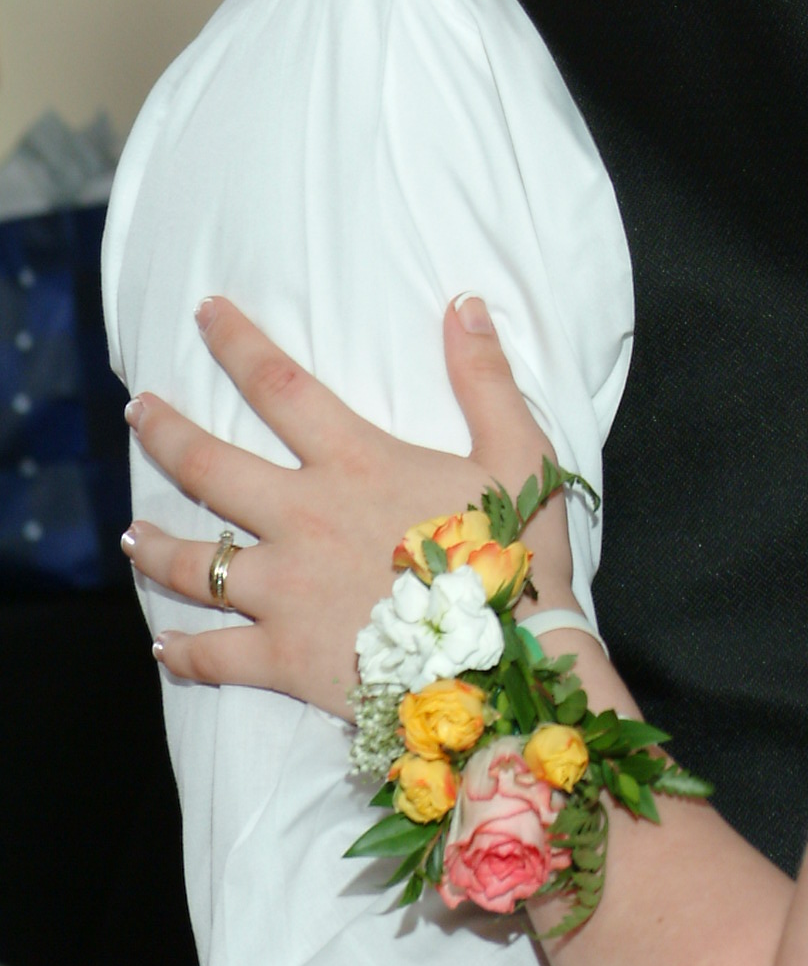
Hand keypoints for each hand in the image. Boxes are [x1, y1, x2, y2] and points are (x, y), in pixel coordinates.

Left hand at [125, 295, 575, 716]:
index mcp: (354, 461)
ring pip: (194, 564)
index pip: (280, 385)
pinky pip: (214, 655)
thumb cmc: (513, 554)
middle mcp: (303, 518)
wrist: (507, 662)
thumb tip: (466, 302)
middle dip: (165, 433)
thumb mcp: (517, 450)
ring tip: (132, 535)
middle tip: (137, 411)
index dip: (237, 341)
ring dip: (154, 547)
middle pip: (209, 467)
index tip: (205, 312)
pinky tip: (164, 646)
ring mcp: (285, 592)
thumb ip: (484, 376)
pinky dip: (183, 652)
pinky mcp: (282, 659)